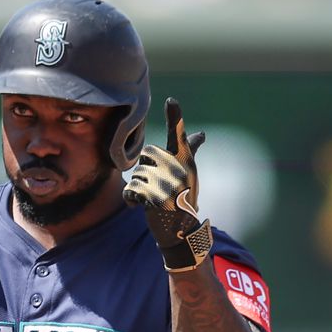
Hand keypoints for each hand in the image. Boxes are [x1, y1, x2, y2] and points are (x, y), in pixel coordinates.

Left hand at [123, 97, 211, 271]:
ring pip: (136, 174)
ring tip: (152, 199)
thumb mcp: (188, 174)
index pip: (179, 136)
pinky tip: (140, 207)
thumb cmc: (183, 197)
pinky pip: (130, 189)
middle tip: (156, 186)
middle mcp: (180, 170)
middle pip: (146, 155)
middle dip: (144, 170)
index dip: (175, 118)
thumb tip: (201, 133)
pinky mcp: (156, 199)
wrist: (181, 230)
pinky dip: (130, 199)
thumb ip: (190, 152)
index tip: (171, 101)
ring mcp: (169, 184)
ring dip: (137, 188)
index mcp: (186, 162)